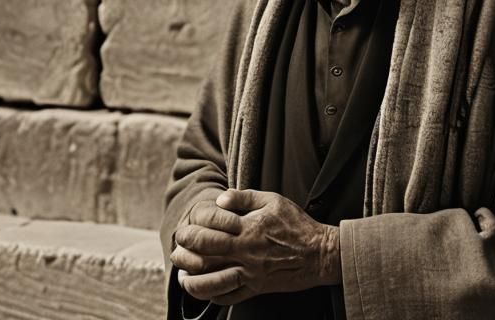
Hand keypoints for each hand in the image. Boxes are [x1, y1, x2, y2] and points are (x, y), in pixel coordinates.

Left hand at [172, 188, 340, 304]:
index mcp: (248, 230)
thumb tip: (220, 198)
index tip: (183, 229)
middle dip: (186, 253)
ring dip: (192, 281)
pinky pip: (229, 298)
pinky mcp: (256, 289)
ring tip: (182, 276)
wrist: (319, 254)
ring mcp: (250, 275)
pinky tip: (203, 291)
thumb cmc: (296, 224)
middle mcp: (246, 254)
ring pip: (213, 283)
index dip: (192, 231)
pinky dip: (212, 296)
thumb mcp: (273, 200)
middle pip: (206, 256)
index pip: (210, 231)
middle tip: (176, 249)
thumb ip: (245, 197)